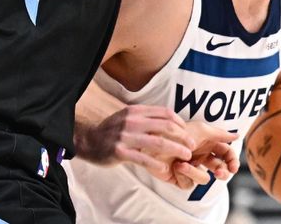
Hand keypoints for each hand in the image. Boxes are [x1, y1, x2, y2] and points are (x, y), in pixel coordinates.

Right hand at [77, 105, 194, 182]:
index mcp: (135, 110)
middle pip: (165, 126)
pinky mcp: (120, 152)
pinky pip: (143, 159)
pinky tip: (165, 169)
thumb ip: (145, 118)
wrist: (88, 140)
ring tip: (186, 156)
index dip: (179, 122)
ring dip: (176, 150)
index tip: (187, 131)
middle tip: (192, 145)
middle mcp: (132, 121)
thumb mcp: (128, 117)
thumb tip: (169, 122)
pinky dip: (157, 164)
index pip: (164, 113)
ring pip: (158, 143)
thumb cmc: (112, 130)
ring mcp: (125, 136)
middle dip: (183, 136)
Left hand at [170, 122, 238, 189]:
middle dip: (222, 172)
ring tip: (182, 164)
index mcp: (208, 145)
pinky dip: (182, 176)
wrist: (154, 142)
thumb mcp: (201, 130)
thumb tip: (238, 135)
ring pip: (204, 179)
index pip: (226, 155)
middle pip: (220, 170)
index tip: (233, 167)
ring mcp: (191, 169)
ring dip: (195, 172)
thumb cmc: (177, 134)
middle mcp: (201, 158)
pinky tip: (175, 168)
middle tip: (219, 172)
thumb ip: (220, 134)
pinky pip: (188, 185)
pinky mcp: (180, 179)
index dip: (232, 162)